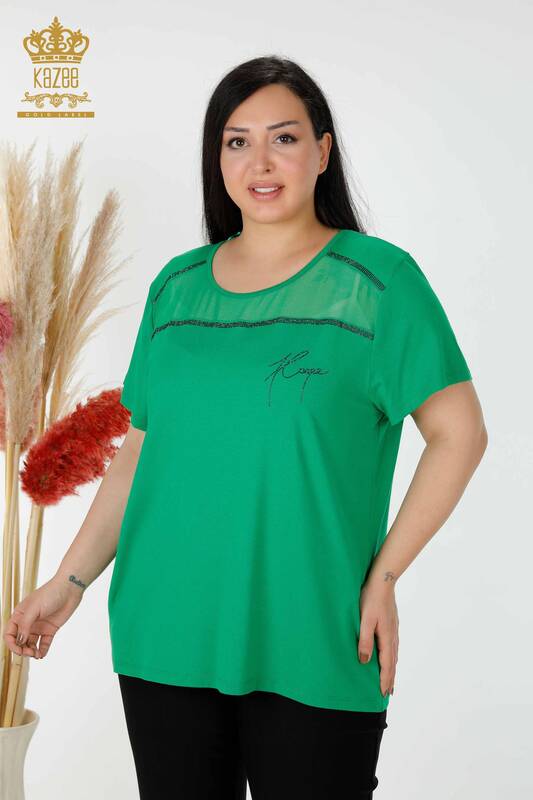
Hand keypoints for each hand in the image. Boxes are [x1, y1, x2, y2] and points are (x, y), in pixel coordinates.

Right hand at [3, 576, 84, 659]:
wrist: (70, 589)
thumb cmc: (50, 593)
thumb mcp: (34, 608)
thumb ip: (25, 625)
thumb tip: (19, 641)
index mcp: (20, 615)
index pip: (10, 634)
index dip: (12, 644)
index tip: (19, 650)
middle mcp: (28, 622)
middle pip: (20, 641)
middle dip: (22, 650)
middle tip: (30, 653)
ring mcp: (39, 626)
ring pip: (31, 644)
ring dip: (31, 652)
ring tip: (36, 654)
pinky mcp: (50, 629)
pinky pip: (44, 643)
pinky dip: (42, 650)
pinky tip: (42, 654)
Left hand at [358, 578, 398, 696]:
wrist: (383, 581)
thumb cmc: (371, 599)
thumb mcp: (365, 621)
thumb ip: (364, 641)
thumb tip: (364, 662)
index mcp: (386, 638)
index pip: (386, 665)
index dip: (384, 680)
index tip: (383, 694)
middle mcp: (392, 636)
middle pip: (392, 663)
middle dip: (390, 678)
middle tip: (388, 693)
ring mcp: (394, 630)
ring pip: (394, 654)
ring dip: (392, 668)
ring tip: (390, 679)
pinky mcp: (392, 623)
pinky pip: (393, 646)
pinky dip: (392, 656)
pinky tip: (390, 655)